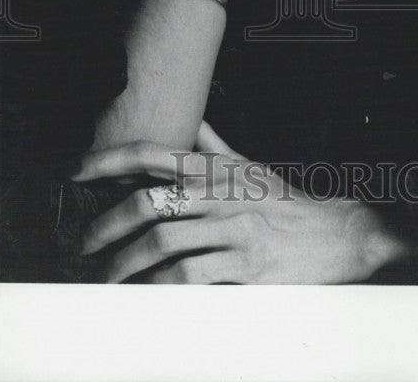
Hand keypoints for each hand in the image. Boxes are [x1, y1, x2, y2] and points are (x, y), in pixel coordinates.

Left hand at [73, 122, 410, 283]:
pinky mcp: (246, 266)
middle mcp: (221, 195)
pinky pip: (191, 276)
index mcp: (217, 170)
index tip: (76, 171)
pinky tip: (143, 294)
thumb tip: (191, 123)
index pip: (154, 154)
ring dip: (125, 262)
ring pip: (164, 241)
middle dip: (106, 223)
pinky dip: (160, 286)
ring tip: (105, 277)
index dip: (110, 159)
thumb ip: (214, 148)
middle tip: (83, 243)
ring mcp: (234, 230)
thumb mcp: (250, 168)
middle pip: (150, 201)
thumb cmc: (288, 203)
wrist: (341, 233)